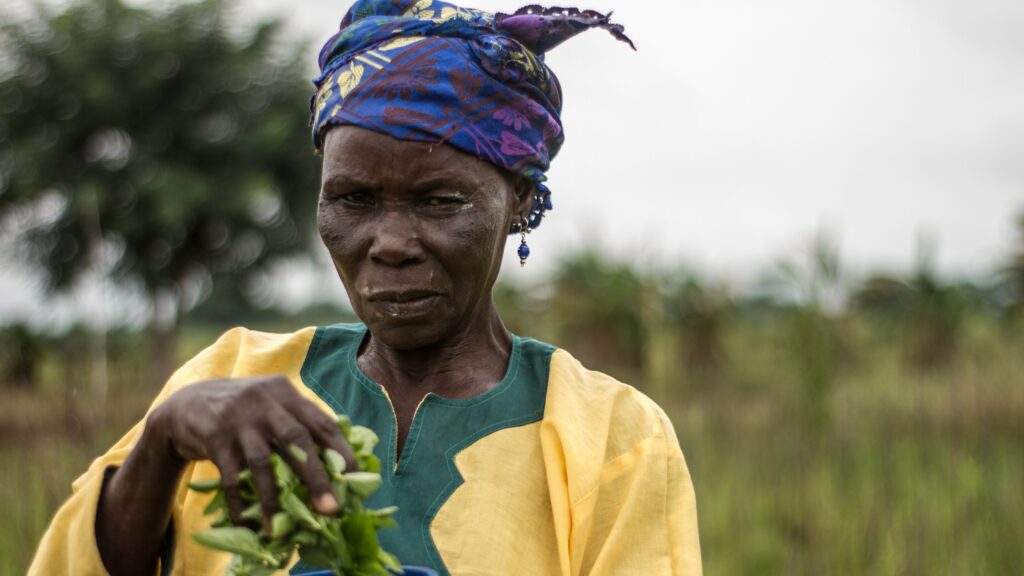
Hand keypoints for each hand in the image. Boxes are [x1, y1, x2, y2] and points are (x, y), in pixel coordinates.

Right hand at [149, 375, 357, 532]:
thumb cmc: (243, 414)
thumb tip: (337, 468)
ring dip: (273, 499)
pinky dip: (240, 503)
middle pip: (297, 439)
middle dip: (316, 477)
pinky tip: (248, 523)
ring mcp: (238, 418)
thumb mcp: (272, 407)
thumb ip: (298, 427)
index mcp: (287, 394)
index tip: (355, 479)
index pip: (321, 422)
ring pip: (262, 461)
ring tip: (280, 529)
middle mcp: (265, 402)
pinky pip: (230, 475)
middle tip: (331, 509)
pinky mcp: (214, 436)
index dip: (341, 451)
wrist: (187, 404)